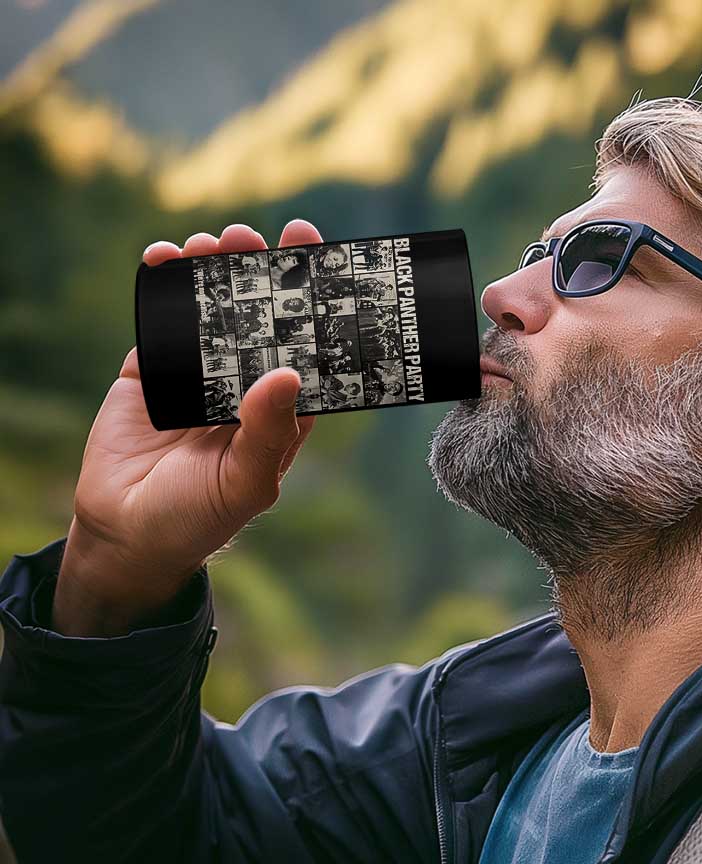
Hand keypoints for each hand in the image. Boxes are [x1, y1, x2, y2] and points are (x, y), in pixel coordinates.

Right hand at [52, 220, 321, 634]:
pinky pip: (162, 319)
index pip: (307, 348)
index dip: (316, 305)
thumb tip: (287, 374)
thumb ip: (267, 433)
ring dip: (215, 270)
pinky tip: (166, 257)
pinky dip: (164, 285)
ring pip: (213, 309)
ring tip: (215, 242)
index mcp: (281, 410)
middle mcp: (246, 383)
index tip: (321, 258)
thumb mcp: (245, 483)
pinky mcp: (154, 369)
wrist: (126, 535)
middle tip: (261, 236)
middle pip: (262, 317)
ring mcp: (200, 372)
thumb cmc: (199, 518)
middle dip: (263, 273)